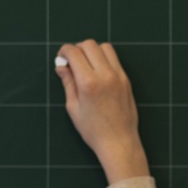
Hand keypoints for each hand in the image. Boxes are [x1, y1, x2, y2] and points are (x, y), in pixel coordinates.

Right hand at [56, 40, 149, 183]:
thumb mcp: (73, 107)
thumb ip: (68, 82)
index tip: (61, 58)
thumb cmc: (93, 130)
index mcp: (88, 83)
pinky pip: (114, 59)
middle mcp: (105, 75)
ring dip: (92, 50)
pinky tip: (97, 71)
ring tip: (85, 65)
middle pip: (90, 45)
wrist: (119, 142)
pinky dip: (104, 58)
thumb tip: (61, 66)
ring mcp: (118, 76)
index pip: (74, 52)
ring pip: (105, 47)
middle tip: (72, 61)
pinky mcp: (126, 79)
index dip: (64, 51)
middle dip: (77, 48)